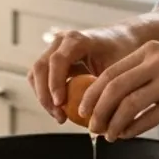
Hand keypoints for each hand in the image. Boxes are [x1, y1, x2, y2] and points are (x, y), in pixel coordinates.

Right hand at [28, 25, 147, 123]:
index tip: (61, 104)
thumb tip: (100, 118)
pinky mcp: (52, 60)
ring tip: (60, 117)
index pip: (57, 60)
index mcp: (77, 39)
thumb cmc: (122, 52)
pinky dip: (46, 95)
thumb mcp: (119, 68)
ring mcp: (54, 49)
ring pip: (36, 74)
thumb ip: (106, 88)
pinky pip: (41, 78)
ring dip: (44, 98)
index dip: (55, 83)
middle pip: (40, 67)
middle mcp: (61, 41)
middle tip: (60, 117)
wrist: (120, 39)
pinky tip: (61, 110)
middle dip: (45, 95)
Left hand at [83, 43, 158, 141]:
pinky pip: (150, 119)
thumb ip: (146, 70)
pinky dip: (133, 129)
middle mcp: (158, 62)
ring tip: (108, 135)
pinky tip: (128, 135)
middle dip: (97, 111)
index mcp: (151, 50)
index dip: (92, 93)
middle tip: (90, 126)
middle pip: (114, 89)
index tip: (83, 108)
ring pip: (129, 105)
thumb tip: (117, 94)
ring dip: (113, 124)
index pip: (111, 72)